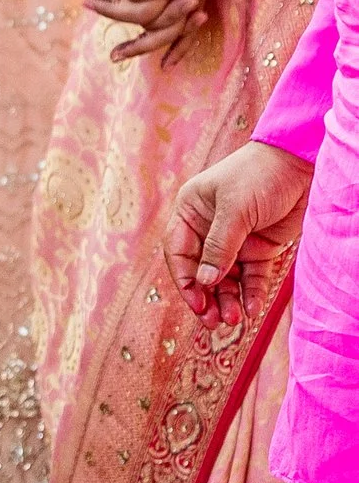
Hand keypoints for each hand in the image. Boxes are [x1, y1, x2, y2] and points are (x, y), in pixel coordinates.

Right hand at [165, 141, 310, 324]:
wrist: (304, 161)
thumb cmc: (261, 173)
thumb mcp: (235, 208)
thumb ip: (219, 246)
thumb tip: (205, 282)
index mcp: (191, 213)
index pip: (179, 253)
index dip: (184, 279)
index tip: (196, 301)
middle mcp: (209, 230)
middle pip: (201, 272)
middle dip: (206, 298)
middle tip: (212, 321)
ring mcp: (235, 242)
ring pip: (226, 280)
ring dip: (228, 301)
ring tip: (233, 319)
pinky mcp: (260, 250)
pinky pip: (252, 278)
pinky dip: (251, 294)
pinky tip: (252, 309)